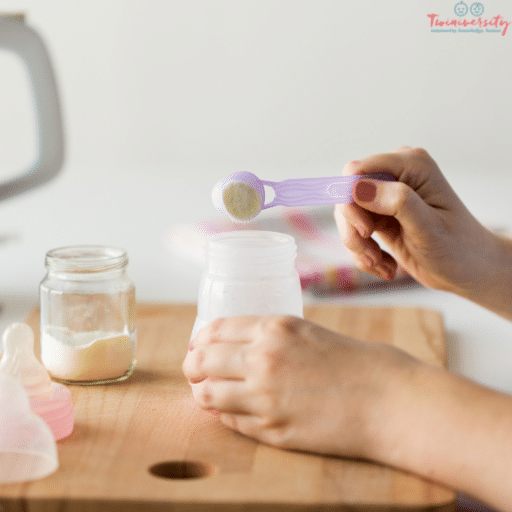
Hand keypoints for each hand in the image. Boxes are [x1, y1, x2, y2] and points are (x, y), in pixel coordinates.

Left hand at [182, 315, 419, 459]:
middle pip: (202, 362)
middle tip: (195, 371)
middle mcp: (263, 360)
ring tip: (208, 393)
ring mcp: (265, 398)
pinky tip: (232, 412)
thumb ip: (272, 338)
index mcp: (274, 329)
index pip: (214, 330)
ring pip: (207, 396)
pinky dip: (225, 415)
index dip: (199, 340)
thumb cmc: (359, 362)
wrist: (391, 401)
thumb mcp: (309, 333)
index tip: (197, 347)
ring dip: (203, 393)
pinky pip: (231, 422)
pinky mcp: (272, 431)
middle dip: (193, 366)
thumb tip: (239, 347)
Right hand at [335, 147, 498, 297]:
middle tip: (372, 255)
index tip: (365, 230)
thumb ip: (396, 201)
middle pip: (346, 194)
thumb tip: (357, 188)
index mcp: (411, 165)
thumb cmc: (457, 248)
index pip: (357, 170)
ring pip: (346, 216)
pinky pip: (352, 231)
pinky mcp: (378, 215)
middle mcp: (395, 174)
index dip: (350, 199)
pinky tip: (384, 265)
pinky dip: (363, 253)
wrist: (467, 270)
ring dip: (358, 245)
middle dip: (353, 229)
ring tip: (380, 264)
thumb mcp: (428, 227)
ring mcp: (384, 195)